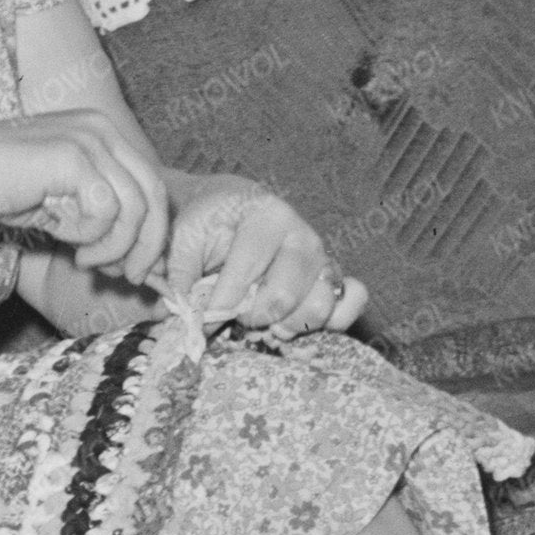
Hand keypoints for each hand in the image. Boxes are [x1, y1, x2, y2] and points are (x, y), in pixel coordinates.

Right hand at [0, 108, 173, 285]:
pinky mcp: (73, 156)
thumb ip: (105, 223)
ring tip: (85, 260)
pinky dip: (90, 235)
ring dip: (113, 247)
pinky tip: (65, 239)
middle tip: (127, 276)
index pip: (152, 185)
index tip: (138, 267)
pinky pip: (105, 210)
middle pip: (155, 196)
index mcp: (104, 132)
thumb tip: (146, 264)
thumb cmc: (4, 190)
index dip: (153, 232)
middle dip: (147, 246)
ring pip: (134, 208)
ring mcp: (89, 138)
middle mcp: (103, 128)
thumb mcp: (66, 207)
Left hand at [156, 175, 363, 343]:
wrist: (228, 209)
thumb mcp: (185, 234)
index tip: (205, 317)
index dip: (224, 301)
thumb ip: (182, 270)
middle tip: (234, 315)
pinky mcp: (333, 278)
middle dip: (252, 316)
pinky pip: (352, 302)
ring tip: (261, 320)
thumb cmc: (207, 222)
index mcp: (266, 216)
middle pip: (284, 296)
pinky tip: (294, 323)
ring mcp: (322, 258)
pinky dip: (329, 322)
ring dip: (286, 324)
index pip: (249, 269)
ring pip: (319, 306)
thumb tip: (189, 313)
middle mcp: (302, 235)